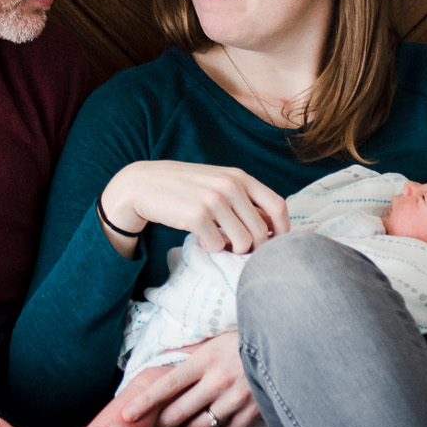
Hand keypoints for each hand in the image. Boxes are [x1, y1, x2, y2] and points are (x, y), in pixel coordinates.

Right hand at [101, 162, 288, 255]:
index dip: (283, 229)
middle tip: (238, 248)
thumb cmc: (184, 187)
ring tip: (219, 242)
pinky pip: (218, 245)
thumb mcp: (217, 183)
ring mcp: (213, 200)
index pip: (277, 205)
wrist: (143, 184)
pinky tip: (202, 239)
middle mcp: (230, 186)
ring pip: (243, 242)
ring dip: (233, 250)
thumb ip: (243, 199)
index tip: (276, 243)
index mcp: (239, 177)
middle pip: (262, 230)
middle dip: (254, 247)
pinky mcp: (196, 216)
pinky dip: (212, 248)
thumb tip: (271, 227)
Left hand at [117, 335, 262, 426]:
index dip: (145, 401)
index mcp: (204, 361)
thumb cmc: (244, 339)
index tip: (127, 414)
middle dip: (160, 426)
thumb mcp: (214, 339)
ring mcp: (235, 399)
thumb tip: (168, 356)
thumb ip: (191, 351)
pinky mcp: (251, 412)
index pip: (167, 385)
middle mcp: (216, 381)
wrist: (284, 343)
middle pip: (180, 411)